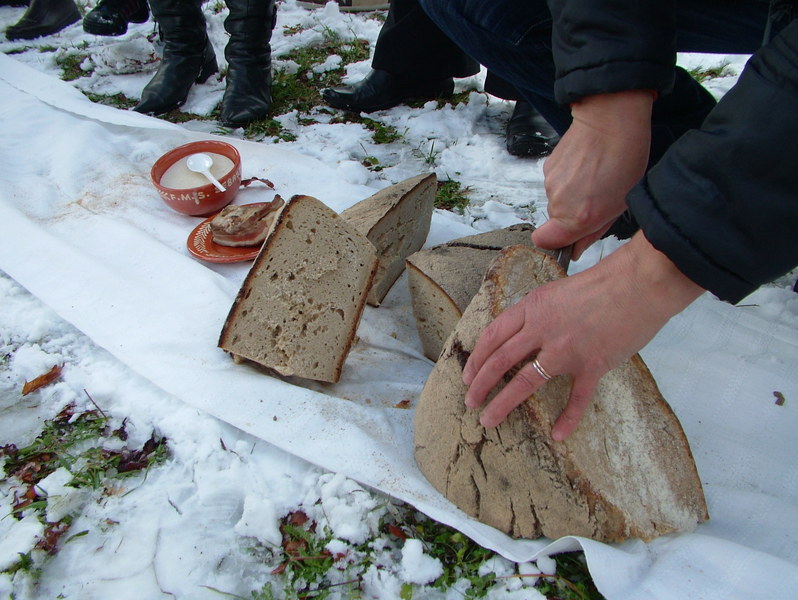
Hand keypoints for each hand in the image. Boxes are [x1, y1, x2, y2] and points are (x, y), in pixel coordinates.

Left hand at [462, 233, 703, 439]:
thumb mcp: (556, 291)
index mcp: (532, 308)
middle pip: (500, 361)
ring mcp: (566, 350)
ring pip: (525, 382)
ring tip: (488, 420)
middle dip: (480, 385)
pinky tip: (558, 434)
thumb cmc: (602, 284)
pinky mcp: (592, 366)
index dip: (477, 359)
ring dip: (502, 404)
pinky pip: (576, 399)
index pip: (493, 336)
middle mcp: (542, 330)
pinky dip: (567, 419)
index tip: (468, 376)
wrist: (639, 284)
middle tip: (469, 402)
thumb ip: (537, 313)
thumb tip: (521, 335)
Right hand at [533, 90, 654, 259]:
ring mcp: (550, 184)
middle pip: (556, 221)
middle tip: (597, 199)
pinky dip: (568, 180)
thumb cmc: (624, 160)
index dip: (557, 242)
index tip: (570, 237)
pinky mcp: (548, 167)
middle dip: (573, 216)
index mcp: (578, 218)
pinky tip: (585, 167)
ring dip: (572, 196)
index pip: (544, 242)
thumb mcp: (619, 205)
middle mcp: (558, 203)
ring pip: (557, 201)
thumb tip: (576, 249)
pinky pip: (555, 184)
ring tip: (594, 179)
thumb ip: (593, 232)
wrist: (611, 121)